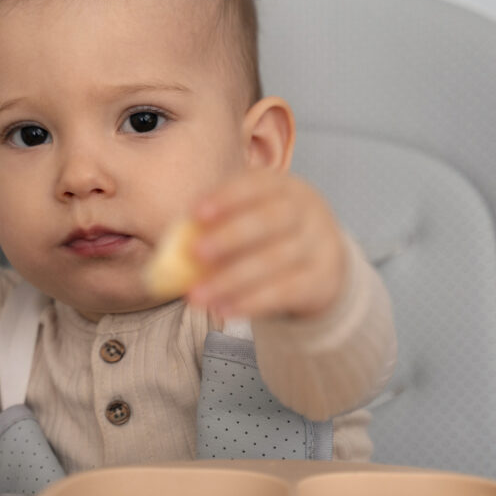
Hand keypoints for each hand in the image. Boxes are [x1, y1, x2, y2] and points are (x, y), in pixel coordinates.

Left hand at [187, 170, 345, 319]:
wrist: (322, 264)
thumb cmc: (269, 237)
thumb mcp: (251, 220)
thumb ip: (217, 226)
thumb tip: (172, 245)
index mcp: (284, 187)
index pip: (258, 184)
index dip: (227, 197)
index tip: (196, 213)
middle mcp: (307, 211)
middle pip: (272, 219)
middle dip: (230, 236)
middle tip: (195, 253)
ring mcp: (319, 246)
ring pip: (276, 261)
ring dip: (231, 280)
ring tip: (197, 296)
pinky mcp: (322, 280)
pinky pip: (286, 292)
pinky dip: (252, 303)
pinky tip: (224, 311)